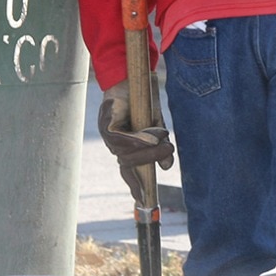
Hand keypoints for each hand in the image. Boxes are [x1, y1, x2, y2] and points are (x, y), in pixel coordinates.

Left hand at [98, 78, 174, 205]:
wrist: (133, 75)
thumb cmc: (143, 100)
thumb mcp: (156, 125)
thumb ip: (160, 146)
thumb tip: (166, 168)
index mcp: (124, 147)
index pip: (128, 171)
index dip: (135, 186)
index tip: (143, 200)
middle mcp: (113, 143)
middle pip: (129, 164)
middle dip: (150, 161)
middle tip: (169, 152)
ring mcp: (107, 134)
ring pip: (127, 152)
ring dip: (147, 149)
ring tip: (165, 139)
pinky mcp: (106, 123)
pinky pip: (122, 139)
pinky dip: (139, 138)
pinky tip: (152, 132)